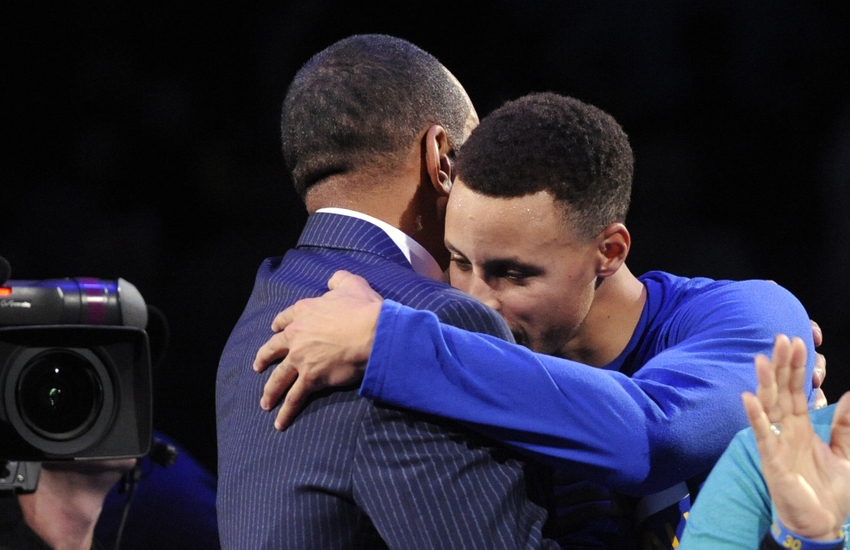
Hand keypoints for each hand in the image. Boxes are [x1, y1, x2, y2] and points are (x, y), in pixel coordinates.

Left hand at [253, 270, 383, 429]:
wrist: (371, 333)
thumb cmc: (363, 309)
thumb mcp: (351, 284)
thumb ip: (338, 280)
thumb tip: (331, 281)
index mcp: (305, 312)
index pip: (285, 319)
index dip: (279, 326)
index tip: (275, 330)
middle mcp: (297, 335)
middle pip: (273, 349)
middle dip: (264, 358)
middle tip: (258, 366)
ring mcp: (301, 358)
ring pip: (279, 377)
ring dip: (270, 391)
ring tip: (265, 402)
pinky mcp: (310, 378)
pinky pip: (295, 397)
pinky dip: (286, 411)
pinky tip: (279, 422)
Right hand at [742, 335, 849, 540]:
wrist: (822, 523)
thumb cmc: (830, 491)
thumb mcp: (846, 453)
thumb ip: (847, 426)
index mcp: (802, 426)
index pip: (796, 390)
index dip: (796, 367)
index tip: (797, 342)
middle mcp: (786, 429)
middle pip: (781, 391)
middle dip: (781, 365)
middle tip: (781, 339)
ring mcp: (776, 442)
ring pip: (768, 406)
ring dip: (764, 382)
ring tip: (761, 358)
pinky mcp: (771, 459)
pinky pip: (761, 434)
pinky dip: (755, 416)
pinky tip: (749, 397)